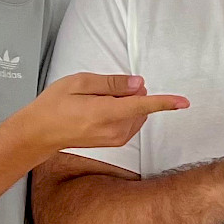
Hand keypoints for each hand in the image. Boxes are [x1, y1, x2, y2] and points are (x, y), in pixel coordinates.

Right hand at [14, 73, 188, 156]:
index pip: (142, 105)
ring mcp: (115, 138)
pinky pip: (131, 122)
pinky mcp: (116, 142)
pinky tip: (102, 109)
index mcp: (104, 112)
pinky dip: (124, 112)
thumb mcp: (79, 82)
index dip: (164, 102)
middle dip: (130, 93)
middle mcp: (113, 129)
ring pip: (137, 113)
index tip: (183, 102)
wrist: (40, 133)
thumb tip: (139, 84)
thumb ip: (112, 83)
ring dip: (126, 103)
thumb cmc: (55, 104)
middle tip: (100, 91)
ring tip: (96, 101)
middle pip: (140, 105)